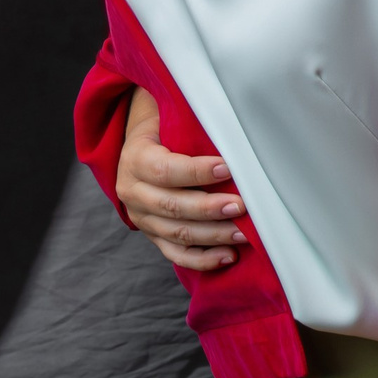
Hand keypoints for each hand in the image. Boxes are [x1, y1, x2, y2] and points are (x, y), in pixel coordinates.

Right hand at [116, 88, 245, 273]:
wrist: (139, 151)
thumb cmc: (163, 130)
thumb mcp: (165, 118)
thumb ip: (189, 125)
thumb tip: (232, 133)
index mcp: (135, 159)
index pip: (165, 170)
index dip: (197, 171)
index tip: (228, 167)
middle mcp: (133, 192)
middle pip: (173, 206)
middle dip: (210, 208)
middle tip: (241, 206)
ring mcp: (142, 218)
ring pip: (178, 233)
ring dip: (214, 235)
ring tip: (244, 233)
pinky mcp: (153, 237)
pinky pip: (177, 254)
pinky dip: (204, 260)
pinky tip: (229, 256)